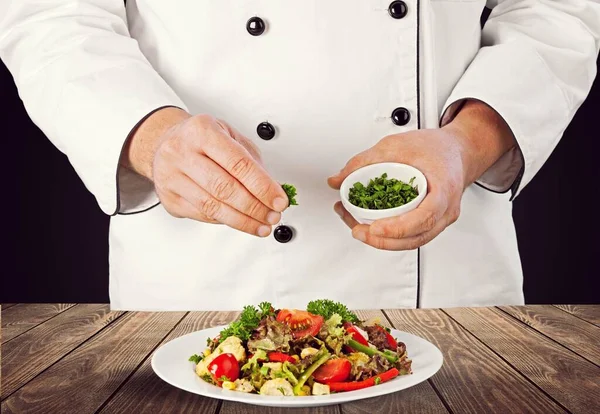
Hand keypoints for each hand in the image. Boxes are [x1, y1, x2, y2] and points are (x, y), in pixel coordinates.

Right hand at [122, 108, 288, 236]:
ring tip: (261, 225)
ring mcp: (171, 176)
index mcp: (202, 131)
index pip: (239, 164)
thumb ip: (252, 162)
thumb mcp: (231, 137)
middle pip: (225, 188)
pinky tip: (239, 220)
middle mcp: (182, 152)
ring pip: (212, 207)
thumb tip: (273, 192)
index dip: (263, 187)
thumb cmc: (202, 139)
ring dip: (242, 220)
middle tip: (272, 215)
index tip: (279, 201)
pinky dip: (225, 220)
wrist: (165, 142)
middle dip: (255, 207)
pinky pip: (202, 215)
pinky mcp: (169, 198)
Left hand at [327, 100, 514, 249]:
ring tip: (357, 228)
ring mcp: (441, 219)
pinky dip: (391, 236)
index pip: (424, 217)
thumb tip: (338, 180)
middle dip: (383, 240)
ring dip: (384, 241)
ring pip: (413, 241)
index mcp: (443, 189)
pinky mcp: (432, 222)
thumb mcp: (396, 145)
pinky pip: (412, 236)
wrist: (457, 151)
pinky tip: (371, 227)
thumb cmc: (436, 147)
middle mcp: (445, 210)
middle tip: (357, 231)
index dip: (398, 228)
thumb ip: (364, 161)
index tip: (375, 228)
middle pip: (416, 237)